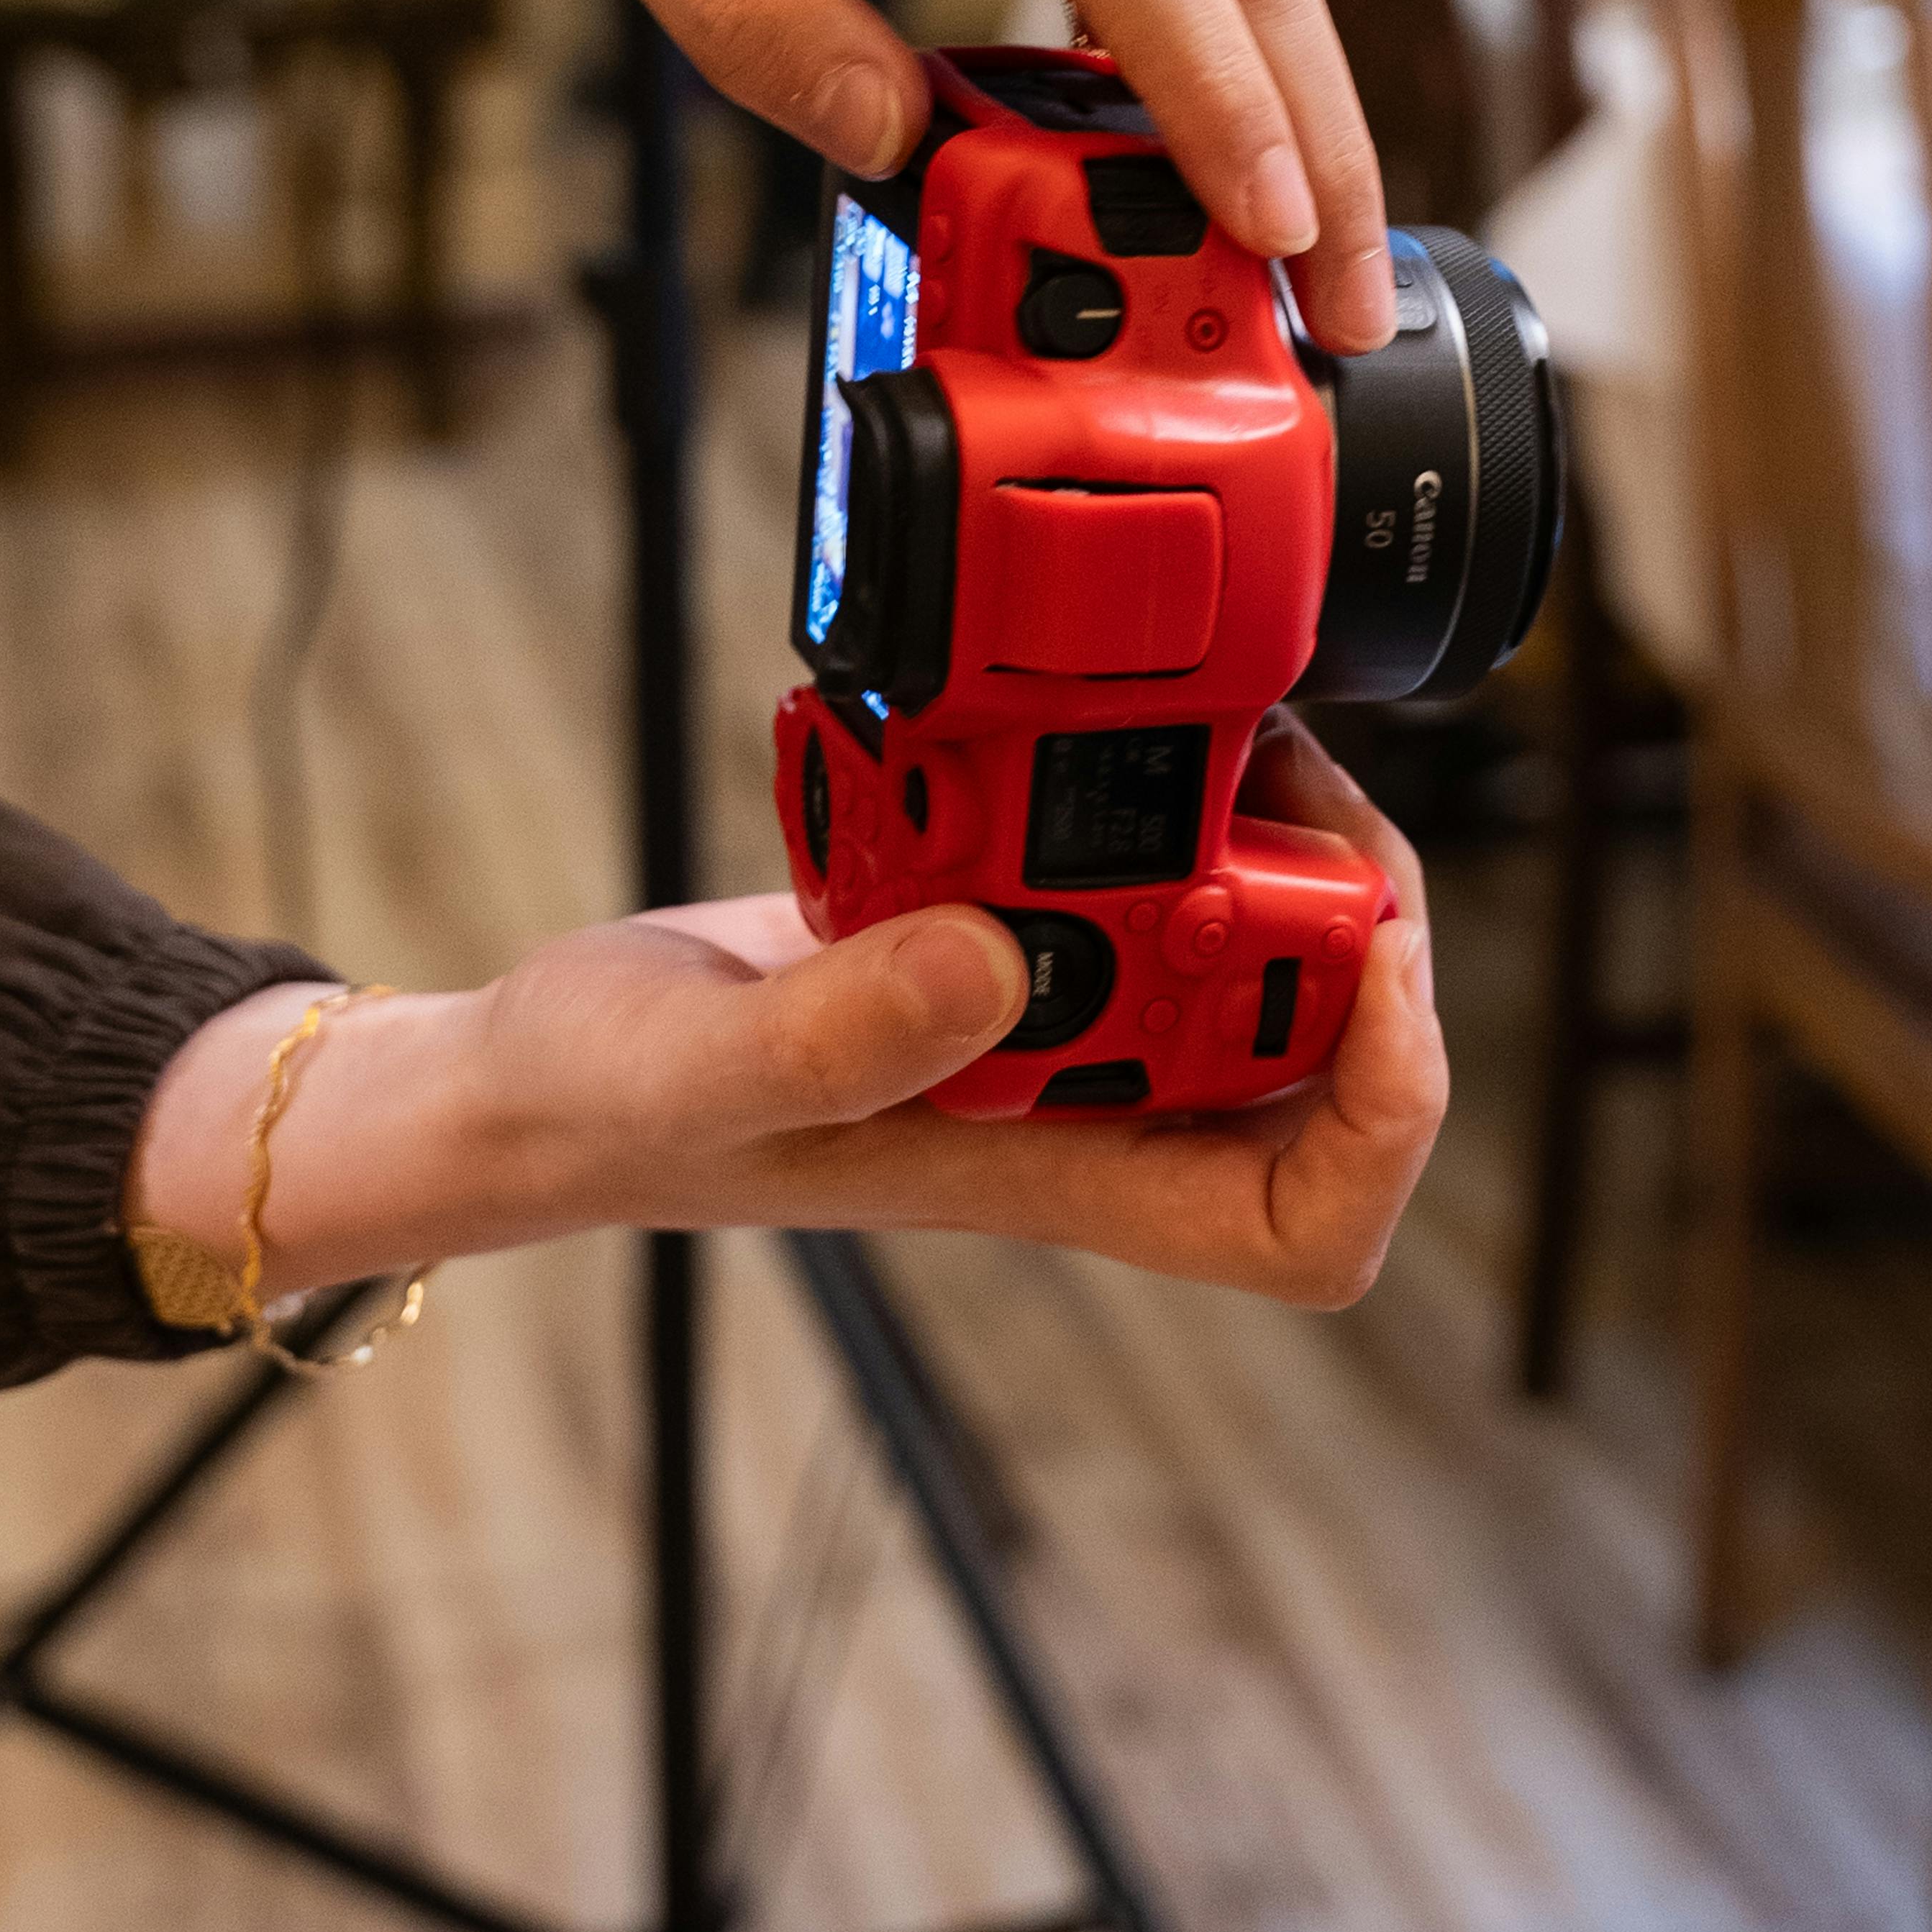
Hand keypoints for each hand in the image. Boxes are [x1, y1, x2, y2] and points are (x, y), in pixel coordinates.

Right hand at [129, 714, 1443, 1313]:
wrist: (542, 1060)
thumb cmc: (612, 1108)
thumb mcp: (703, 1075)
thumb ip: (840, 1036)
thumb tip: (1001, 965)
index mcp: (1061, 1169)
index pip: (1309, 1221)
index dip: (1388, 1107)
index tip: (1374, 961)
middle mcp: (1091, 1102)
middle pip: (1328, 1051)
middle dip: (1351, 906)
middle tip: (1288, 770)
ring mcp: (1058, 1016)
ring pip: (1255, 936)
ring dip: (1263, 822)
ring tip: (1211, 717)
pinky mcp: (1009, 925)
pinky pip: (1142, 858)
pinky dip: (1148, 775)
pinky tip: (1079, 710)